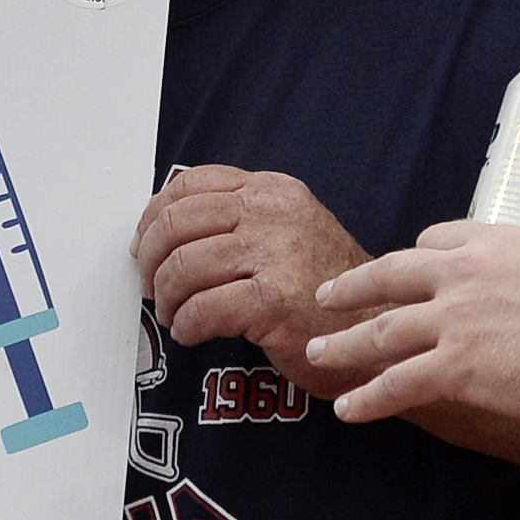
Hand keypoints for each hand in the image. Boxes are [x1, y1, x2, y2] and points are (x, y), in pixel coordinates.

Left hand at [132, 167, 371, 384]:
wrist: (375, 329)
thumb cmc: (324, 288)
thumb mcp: (289, 230)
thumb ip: (239, 218)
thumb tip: (165, 228)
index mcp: (272, 191)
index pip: (189, 185)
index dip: (153, 216)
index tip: (144, 245)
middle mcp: (272, 214)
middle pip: (176, 224)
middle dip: (152, 261)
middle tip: (152, 287)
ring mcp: (274, 255)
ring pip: (183, 268)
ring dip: (167, 299)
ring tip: (175, 315)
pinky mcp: (273, 301)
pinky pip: (201, 310)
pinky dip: (186, 326)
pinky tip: (193, 333)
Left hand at [305, 223, 519, 428]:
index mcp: (491, 242)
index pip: (431, 242)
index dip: (410, 261)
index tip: (397, 273)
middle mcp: (462, 273)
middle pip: (388, 277)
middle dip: (351, 288)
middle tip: (326, 296)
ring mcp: (454, 320)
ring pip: (381, 332)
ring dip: (343, 345)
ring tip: (317, 354)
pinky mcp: (457, 367)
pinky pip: (397, 384)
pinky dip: (368, 399)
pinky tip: (348, 410)